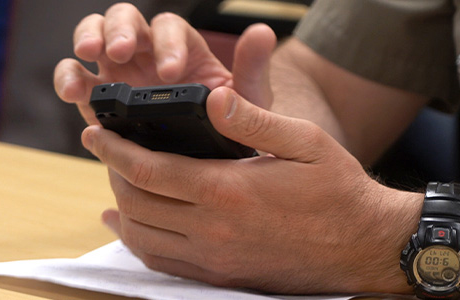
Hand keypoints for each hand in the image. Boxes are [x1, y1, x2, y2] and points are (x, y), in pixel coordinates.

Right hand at [54, 3, 275, 124]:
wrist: (200, 171)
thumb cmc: (225, 130)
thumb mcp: (246, 103)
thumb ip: (251, 69)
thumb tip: (262, 32)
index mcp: (181, 48)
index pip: (169, 29)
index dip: (167, 44)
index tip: (170, 73)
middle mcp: (145, 52)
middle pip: (125, 19)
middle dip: (120, 30)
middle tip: (120, 51)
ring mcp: (116, 71)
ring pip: (93, 34)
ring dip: (88, 39)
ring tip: (89, 57)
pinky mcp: (93, 97)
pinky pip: (74, 77)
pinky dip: (68, 77)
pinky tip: (71, 92)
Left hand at [82, 86, 418, 293]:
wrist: (365, 247)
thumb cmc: (338, 190)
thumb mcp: (304, 141)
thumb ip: (252, 119)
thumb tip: (211, 97)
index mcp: (227, 190)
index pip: (148, 170)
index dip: (112, 150)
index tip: (94, 133)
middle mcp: (213, 229)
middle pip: (136, 203)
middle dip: (113, 175)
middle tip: (109, 152)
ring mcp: (214, 259)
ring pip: (143, 237)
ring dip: (122, 209)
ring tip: (116, 185)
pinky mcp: (220, 278)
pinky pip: (163, 264)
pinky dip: (138, 243)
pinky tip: (132, 226)